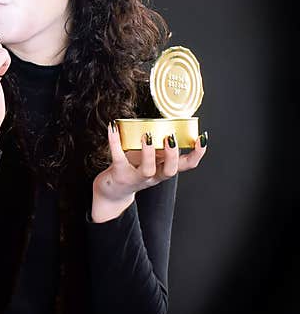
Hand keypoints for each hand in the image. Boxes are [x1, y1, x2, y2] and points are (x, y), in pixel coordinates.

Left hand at [91, 124, 207, 221]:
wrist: (112, 191)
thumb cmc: (132, 170)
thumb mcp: (150, 159)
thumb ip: (158, 147)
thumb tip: (164, 122)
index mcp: (163, 170)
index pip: (187, 165)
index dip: (197, 154)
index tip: (202, 139)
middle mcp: (153, 176)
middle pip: (170, 170)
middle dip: (173, 154)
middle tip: (170, 137)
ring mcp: (136, 177)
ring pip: (148, 169)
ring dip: (149, 152)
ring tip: (148, 135)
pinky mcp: (119, 174)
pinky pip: (118, 157)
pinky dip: (115, 142)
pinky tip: (113, 128)